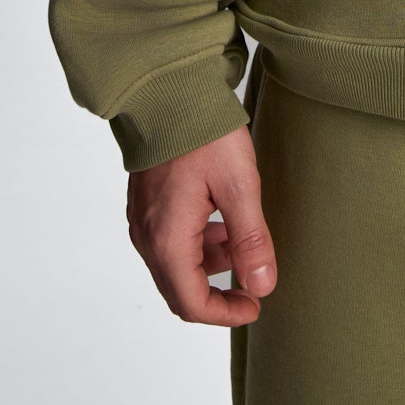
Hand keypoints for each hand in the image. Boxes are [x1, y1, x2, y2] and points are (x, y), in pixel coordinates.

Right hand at [126, 124, 277, 326]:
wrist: (169, 90)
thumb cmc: (203, 133)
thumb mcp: (239, 185)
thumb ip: (250, 239)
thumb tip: (262, 286)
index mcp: (167, 240)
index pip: (191, 303)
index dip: (225, 314)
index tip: (255, 306)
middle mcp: (147, 236)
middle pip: (179, 289)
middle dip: (217, 294)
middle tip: (252, 287)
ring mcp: (142, 219)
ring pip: (175, 264)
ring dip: (209, 265)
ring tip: (242, 244)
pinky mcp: (145, 203)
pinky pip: (168, 240)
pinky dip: (197, 243)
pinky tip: (221, 221)